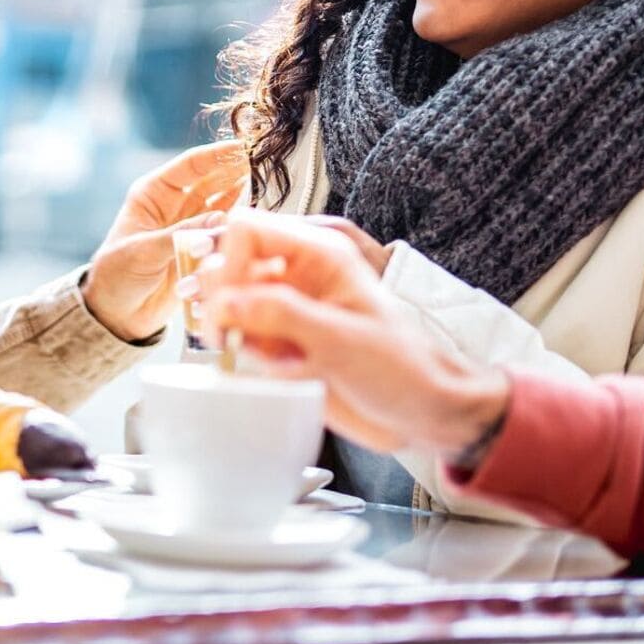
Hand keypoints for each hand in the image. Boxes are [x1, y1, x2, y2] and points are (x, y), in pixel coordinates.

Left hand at [83, 142, 247, 340]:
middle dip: (236, 170)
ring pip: (223, 203)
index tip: (242, 146)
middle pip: (212, 180)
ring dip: (242, 194)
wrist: (117, 314)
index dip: (216, 155)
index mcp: (152, 194)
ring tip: (266, 185)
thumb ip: (180, 235)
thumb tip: (220, 220)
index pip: (189, 166)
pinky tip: (257, 217)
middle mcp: (174, 205)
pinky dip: (241, 223)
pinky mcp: (202, 249)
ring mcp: (190, 226)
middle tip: (263, 162)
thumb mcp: (143, 251)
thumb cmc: (116, 276)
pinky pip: (225, 230)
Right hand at [198, 209, 509, 458]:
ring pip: (225, 302)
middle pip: (226, 263)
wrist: (423, 413)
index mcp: (319, 254)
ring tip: (262, 359)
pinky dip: (240, 355)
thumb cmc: (401, 368)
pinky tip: (272, 373)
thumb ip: (280, 316)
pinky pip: (238, 336)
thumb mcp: (340, 339)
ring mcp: (286, 308)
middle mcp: (296, 274)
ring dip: (229, 331)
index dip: (227, 263)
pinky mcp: (280, 340)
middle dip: (219, 300)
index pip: (246, 230)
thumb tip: (224, 303)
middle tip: (226, 337)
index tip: (227, 306)